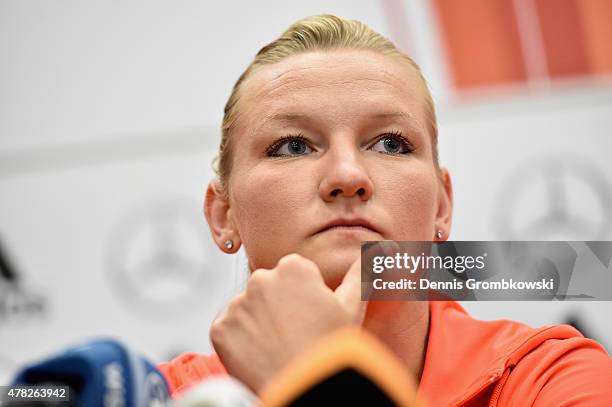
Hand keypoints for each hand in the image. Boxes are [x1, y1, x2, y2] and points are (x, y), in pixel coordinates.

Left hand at [210, 253, 365, 392]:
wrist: (308, 389)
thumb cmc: (334, 349)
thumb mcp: (352, 308)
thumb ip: (360, 272)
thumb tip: (384, 247)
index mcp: (293, 267)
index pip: (294, 273)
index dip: (304, 296)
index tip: (311, 317)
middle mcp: (261, 278)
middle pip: (268, 288)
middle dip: (278, 306)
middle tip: (296, 334)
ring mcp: (238, 304)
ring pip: (248, 308)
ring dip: (258, 323)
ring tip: (279, 347)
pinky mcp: (220, 329)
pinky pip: (229, 329)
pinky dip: (239, 341)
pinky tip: (260, 355)